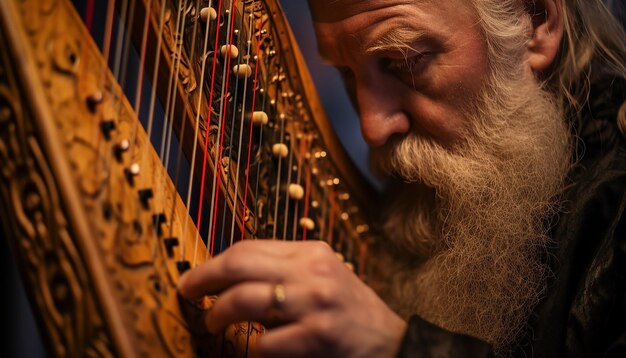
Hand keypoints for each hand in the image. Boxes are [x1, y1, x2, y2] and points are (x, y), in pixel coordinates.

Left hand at [177, 240, 406, 356]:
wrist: (391, 344)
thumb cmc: (349, 312)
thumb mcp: (322, 277)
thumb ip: (285, 270)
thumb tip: (231, 274)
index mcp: (312, 251)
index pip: (248, 247)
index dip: (213, 262)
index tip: (196, 276)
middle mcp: (313, 271)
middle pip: (239, 264)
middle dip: (203, 278)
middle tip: (187, 292)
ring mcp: (316, 303)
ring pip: (244, 300)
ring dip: (218, 314)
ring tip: (212, 323)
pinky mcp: (318, 337)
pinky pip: (264, 343)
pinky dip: (252, 349)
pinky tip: (256, 350)